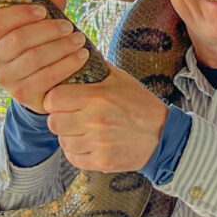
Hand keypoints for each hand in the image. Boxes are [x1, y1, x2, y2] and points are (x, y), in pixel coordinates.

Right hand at [0, 0, 87, 113]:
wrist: (39, 86)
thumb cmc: (37, 48)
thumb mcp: (38, 27)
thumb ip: (47, 8)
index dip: (20, 13)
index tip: (44, 10)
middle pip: (19, 39)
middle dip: (48, 30)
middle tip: (70, 26)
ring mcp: (5, 80)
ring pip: (34, 58)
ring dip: (61, 47)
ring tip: (80, 40)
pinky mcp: (22, 95)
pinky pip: (46, 77)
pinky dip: (66, 65)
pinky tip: (81, 57)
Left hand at [43, 63, 168, 171]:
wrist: (164, 134)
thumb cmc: (140, 104)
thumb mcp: (120, 79)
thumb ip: (95, 68)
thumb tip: (74, 55)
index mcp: (97, 96)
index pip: (54, 98)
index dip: (53, 100)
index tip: (59, 101)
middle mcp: (95, 120)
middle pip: (54, 122)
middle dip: (59, 119)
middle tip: (69, 117)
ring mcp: (98, 143)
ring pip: (63, 142)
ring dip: (68, 136)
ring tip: (81, 131)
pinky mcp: (102, 161)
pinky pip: (73, 158)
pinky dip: (76, 153)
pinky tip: (86, 145)